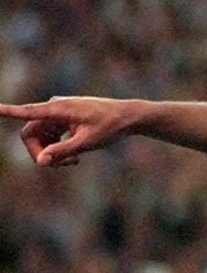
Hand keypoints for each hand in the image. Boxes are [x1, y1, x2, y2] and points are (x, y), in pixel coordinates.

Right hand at [0, 97, 134, 165]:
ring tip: (74, 161)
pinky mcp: (63, 119)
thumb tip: (40, 161)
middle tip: (62, 165)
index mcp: (58, 108)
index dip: (7, 111)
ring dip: (51, 152)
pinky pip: (49, 137)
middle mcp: (54, 108)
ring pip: (40, 138)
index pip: (26, 111)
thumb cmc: (111, 127)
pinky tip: (75, 157)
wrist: (129, 117)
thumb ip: (62, 152)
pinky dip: (57, 148)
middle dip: (41, 152)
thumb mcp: (87, 143)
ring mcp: (58, 113)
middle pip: (30, 134)